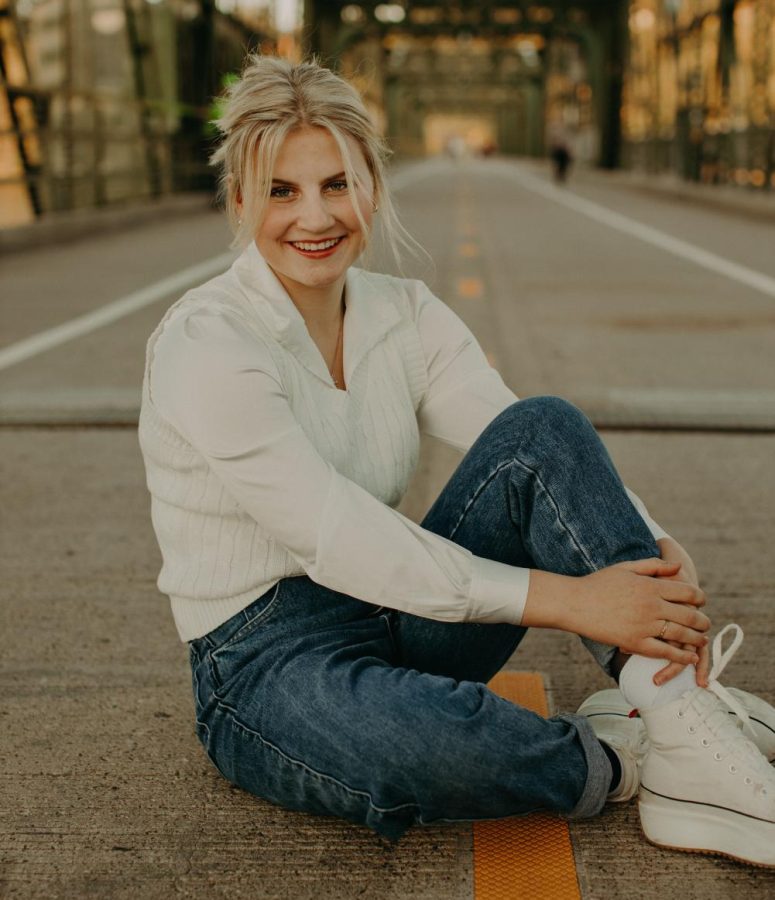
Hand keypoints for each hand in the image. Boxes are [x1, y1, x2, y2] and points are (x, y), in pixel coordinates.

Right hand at [567, 558, 709, 664]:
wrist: (574, 603)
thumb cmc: (598, 583)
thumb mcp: (626, 568)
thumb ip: (654, 565)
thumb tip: (679, 567)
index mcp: (650, 586)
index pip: (687, 592)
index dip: (699, 597)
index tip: (701, 601)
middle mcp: (650, 606)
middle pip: (689, 615)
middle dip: (702, 620)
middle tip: (705, 623)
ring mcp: (643, 626)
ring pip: (681, 635)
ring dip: (697, 639)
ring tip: (702, 639)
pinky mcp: (634, 643)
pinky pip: (664, 652)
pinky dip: (681, 656)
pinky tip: (690, 657)